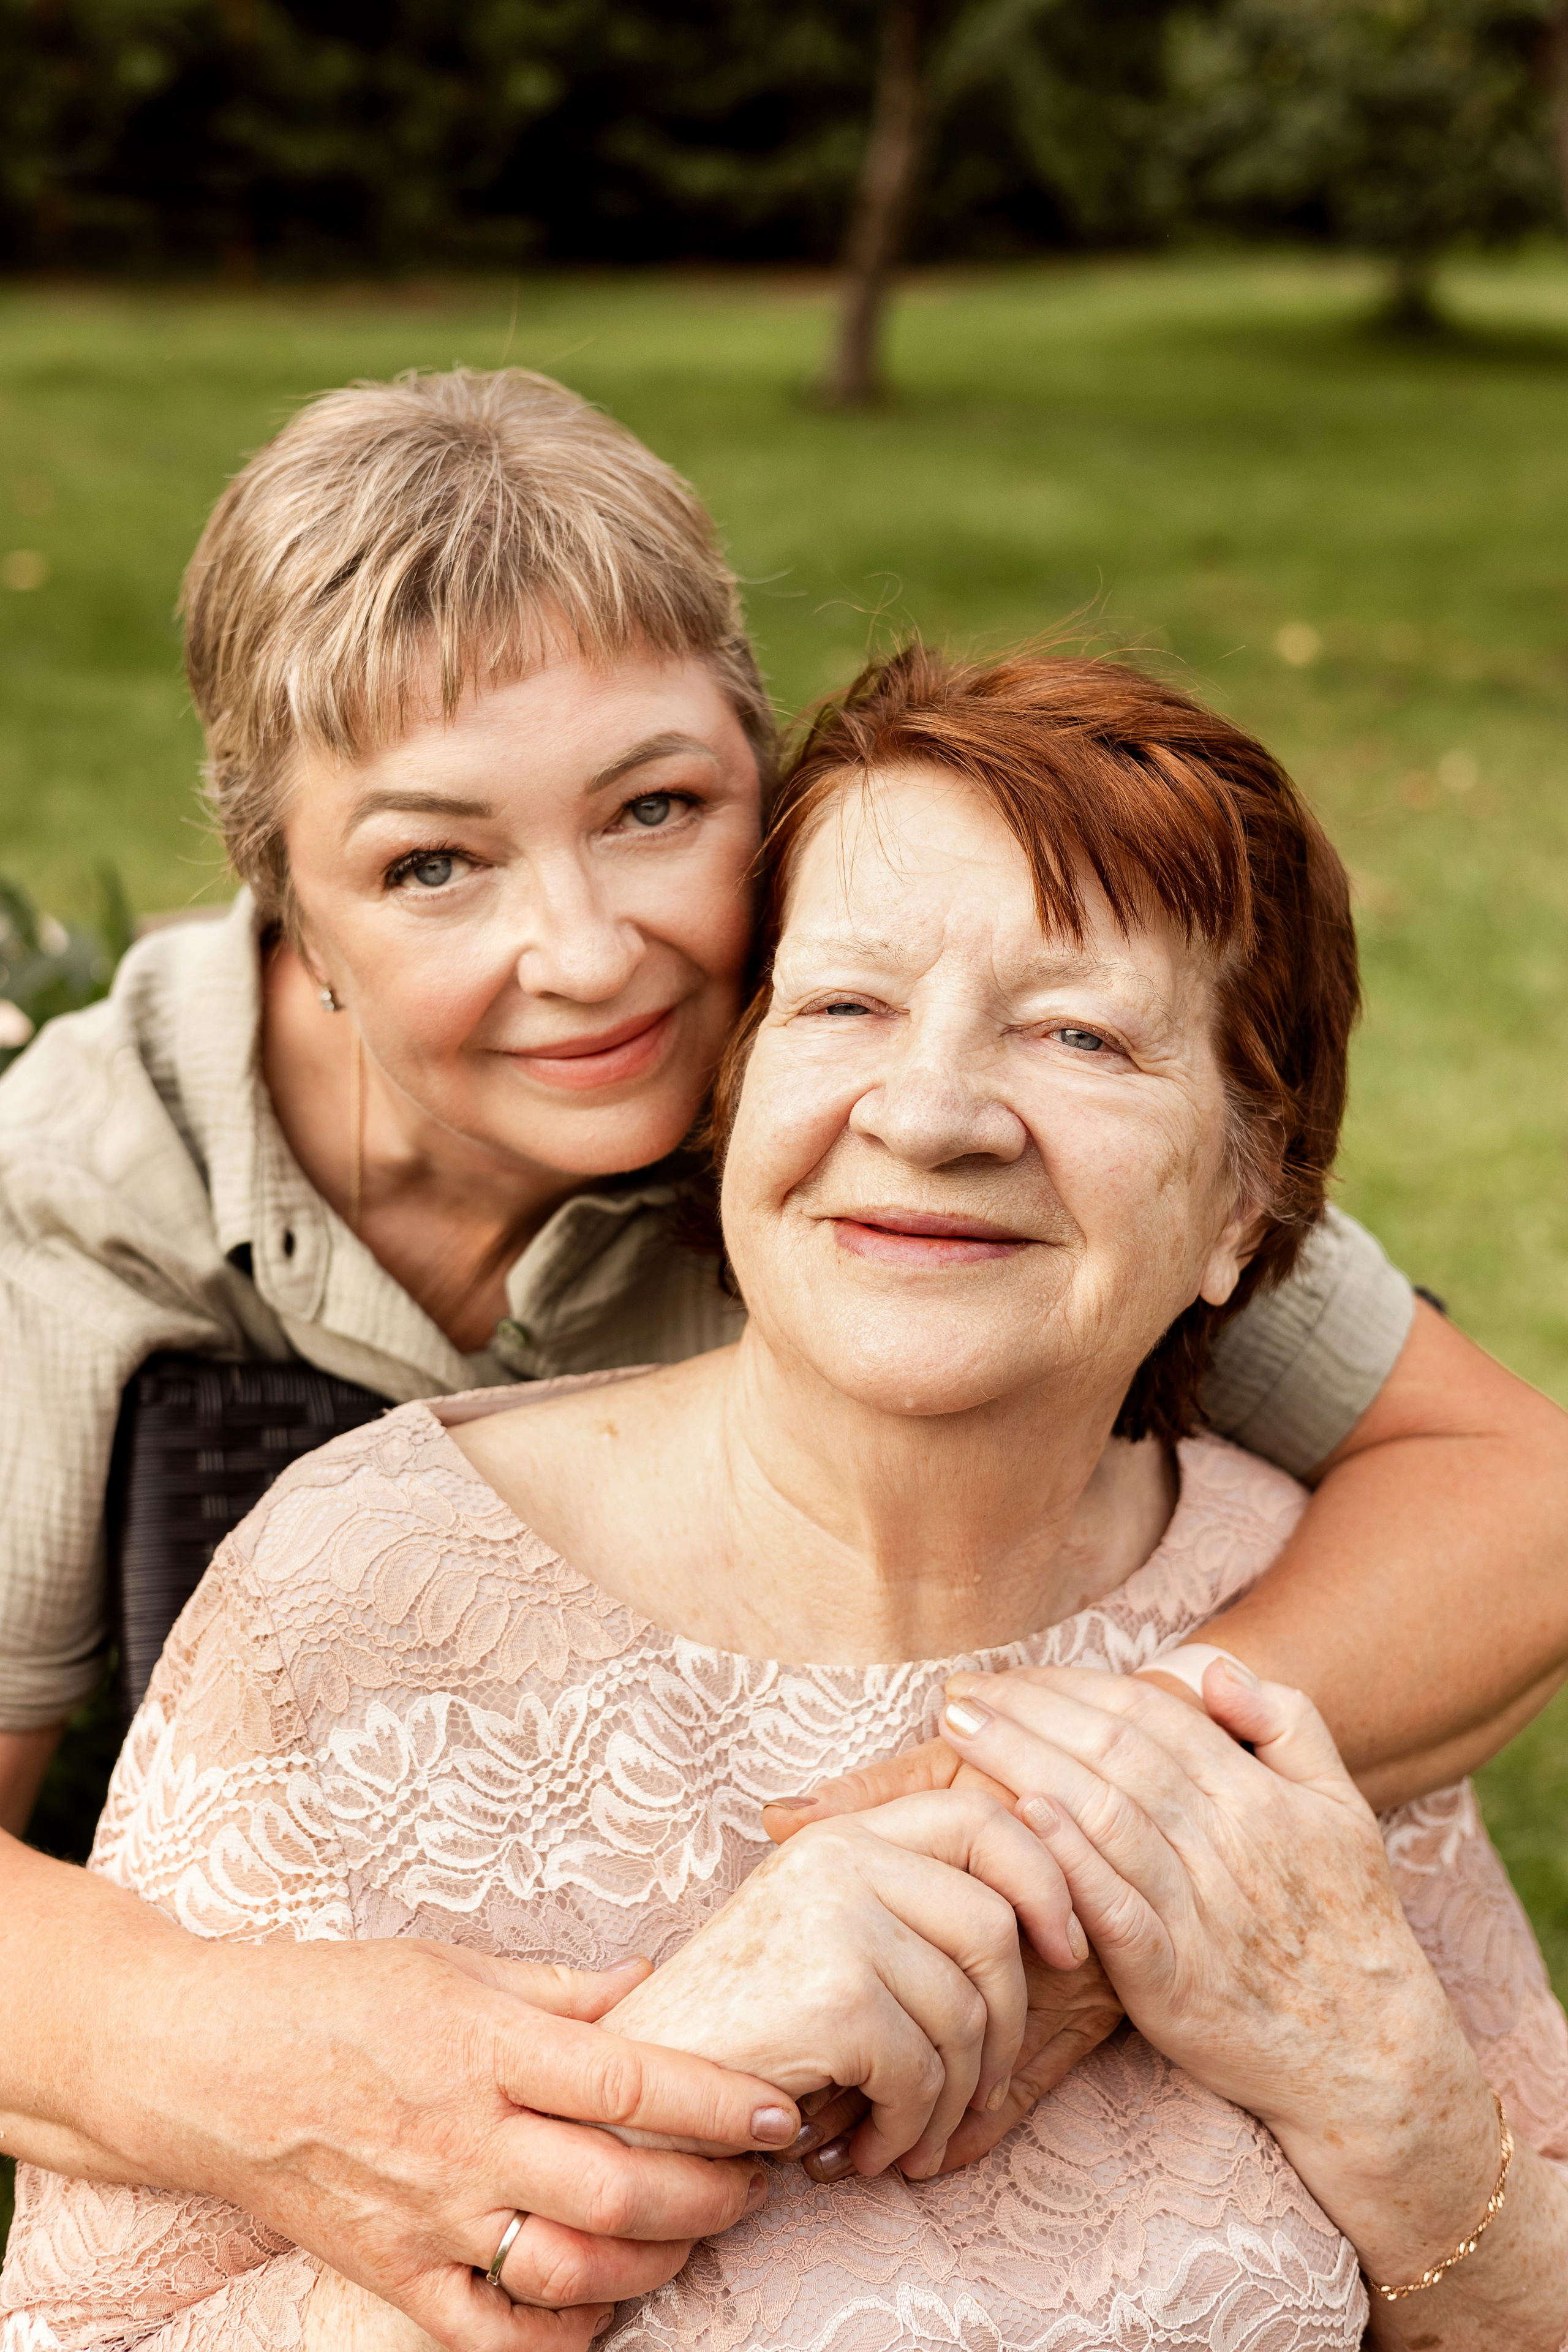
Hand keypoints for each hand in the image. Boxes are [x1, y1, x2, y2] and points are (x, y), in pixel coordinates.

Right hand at [62, 1928, 799, 2351]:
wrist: (206, 2064)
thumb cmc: (333, 1996)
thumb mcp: (450, 1961)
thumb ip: (559, 1985)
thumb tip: (651, 1982)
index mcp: (486, 2044)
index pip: (631, 2079)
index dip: (719, 2100)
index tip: (780, 2109)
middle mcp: (467, 2137)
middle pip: (621, 2186)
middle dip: (712, 2190)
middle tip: (759, 2175)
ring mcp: (430, 2216)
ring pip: (574, 2267)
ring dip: (658, 2259)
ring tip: (698, 2229)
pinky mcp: (395, 2273)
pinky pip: (494, 2334)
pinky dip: (563, 2334)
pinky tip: (604, 2305)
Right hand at [762, 1726, 1124, 2177]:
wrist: (637, 2084)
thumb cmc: (743, 2022)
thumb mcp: (825, 1936)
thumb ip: (907, 1907)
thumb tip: (1037, 1920)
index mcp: (845, 1834)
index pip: (980, 1819)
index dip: (1042, 1879)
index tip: (1065, 1949)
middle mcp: (841, 1857)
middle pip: (993, 1924)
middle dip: (1008, 2023)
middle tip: (981, 2090)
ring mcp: (837, 1920)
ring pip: (966, 2012)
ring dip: (953, 2097)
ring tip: (913, 2135)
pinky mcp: (837, 1996)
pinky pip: (924, 2072)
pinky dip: (910, 2128)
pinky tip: (872, 2149)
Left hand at [935, 1662, 1516, 2291]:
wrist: (1371, 2059)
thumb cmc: (1349, 1925)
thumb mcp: (1343, 1808)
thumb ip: (1288, 1723)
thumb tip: (1212, 1669)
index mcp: (1258, 1796)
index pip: (1149, 1715)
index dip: (1072, 1686)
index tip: (1009, 1675)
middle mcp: (1227, 1843)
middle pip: (1113, 1753)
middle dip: (1028, 1712)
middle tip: (958, 1690)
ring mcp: (1199, 1913)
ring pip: (1103, 1816)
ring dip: (1024, 1765)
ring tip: (959, 1734)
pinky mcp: (1174, 1981)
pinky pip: (1113, 1909)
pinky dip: (1068, 1861)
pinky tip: (1018, 1820)